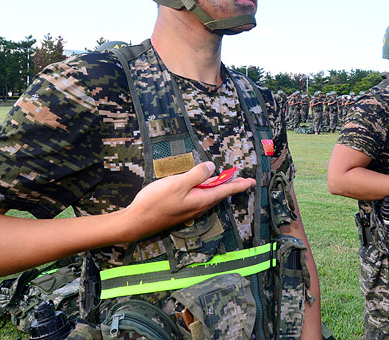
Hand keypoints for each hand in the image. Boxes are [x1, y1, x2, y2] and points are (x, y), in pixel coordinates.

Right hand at [121, 162, 254, 240]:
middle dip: (232, 185)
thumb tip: (212, 167)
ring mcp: (189, 209)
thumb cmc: (156, 202)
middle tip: (243, 179)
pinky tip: (204, 186)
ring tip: (226, 180)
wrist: (136, 222)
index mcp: (201, 200)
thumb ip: (196, 175)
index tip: (252, 181)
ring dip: (219, 187)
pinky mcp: (181, 209)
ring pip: (210, 196)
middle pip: (220, 194)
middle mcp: (199, 206)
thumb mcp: (178, 184)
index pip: (225, 190)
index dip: (239, 184)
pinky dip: (207, 190)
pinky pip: (200, 197)